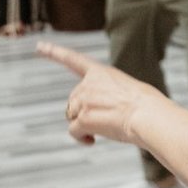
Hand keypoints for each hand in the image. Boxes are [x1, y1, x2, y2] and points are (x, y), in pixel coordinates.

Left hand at [37, 41, 163, 144]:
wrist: (149, 115)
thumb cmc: (147, 105)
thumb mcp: (128, 89)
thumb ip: (109, 93)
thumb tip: (102, 111)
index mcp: (102, 72)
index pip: (73, 59)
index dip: (54, 52)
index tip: (39, 46)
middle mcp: (89, 84)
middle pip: (73, 101)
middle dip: (83, 112)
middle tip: (105, 120)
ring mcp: (84, 101)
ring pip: (72, 116)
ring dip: (83, 125)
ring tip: (105, 129)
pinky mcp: (83, 118)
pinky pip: (74, 131)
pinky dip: (81, 138)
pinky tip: (93, 141)